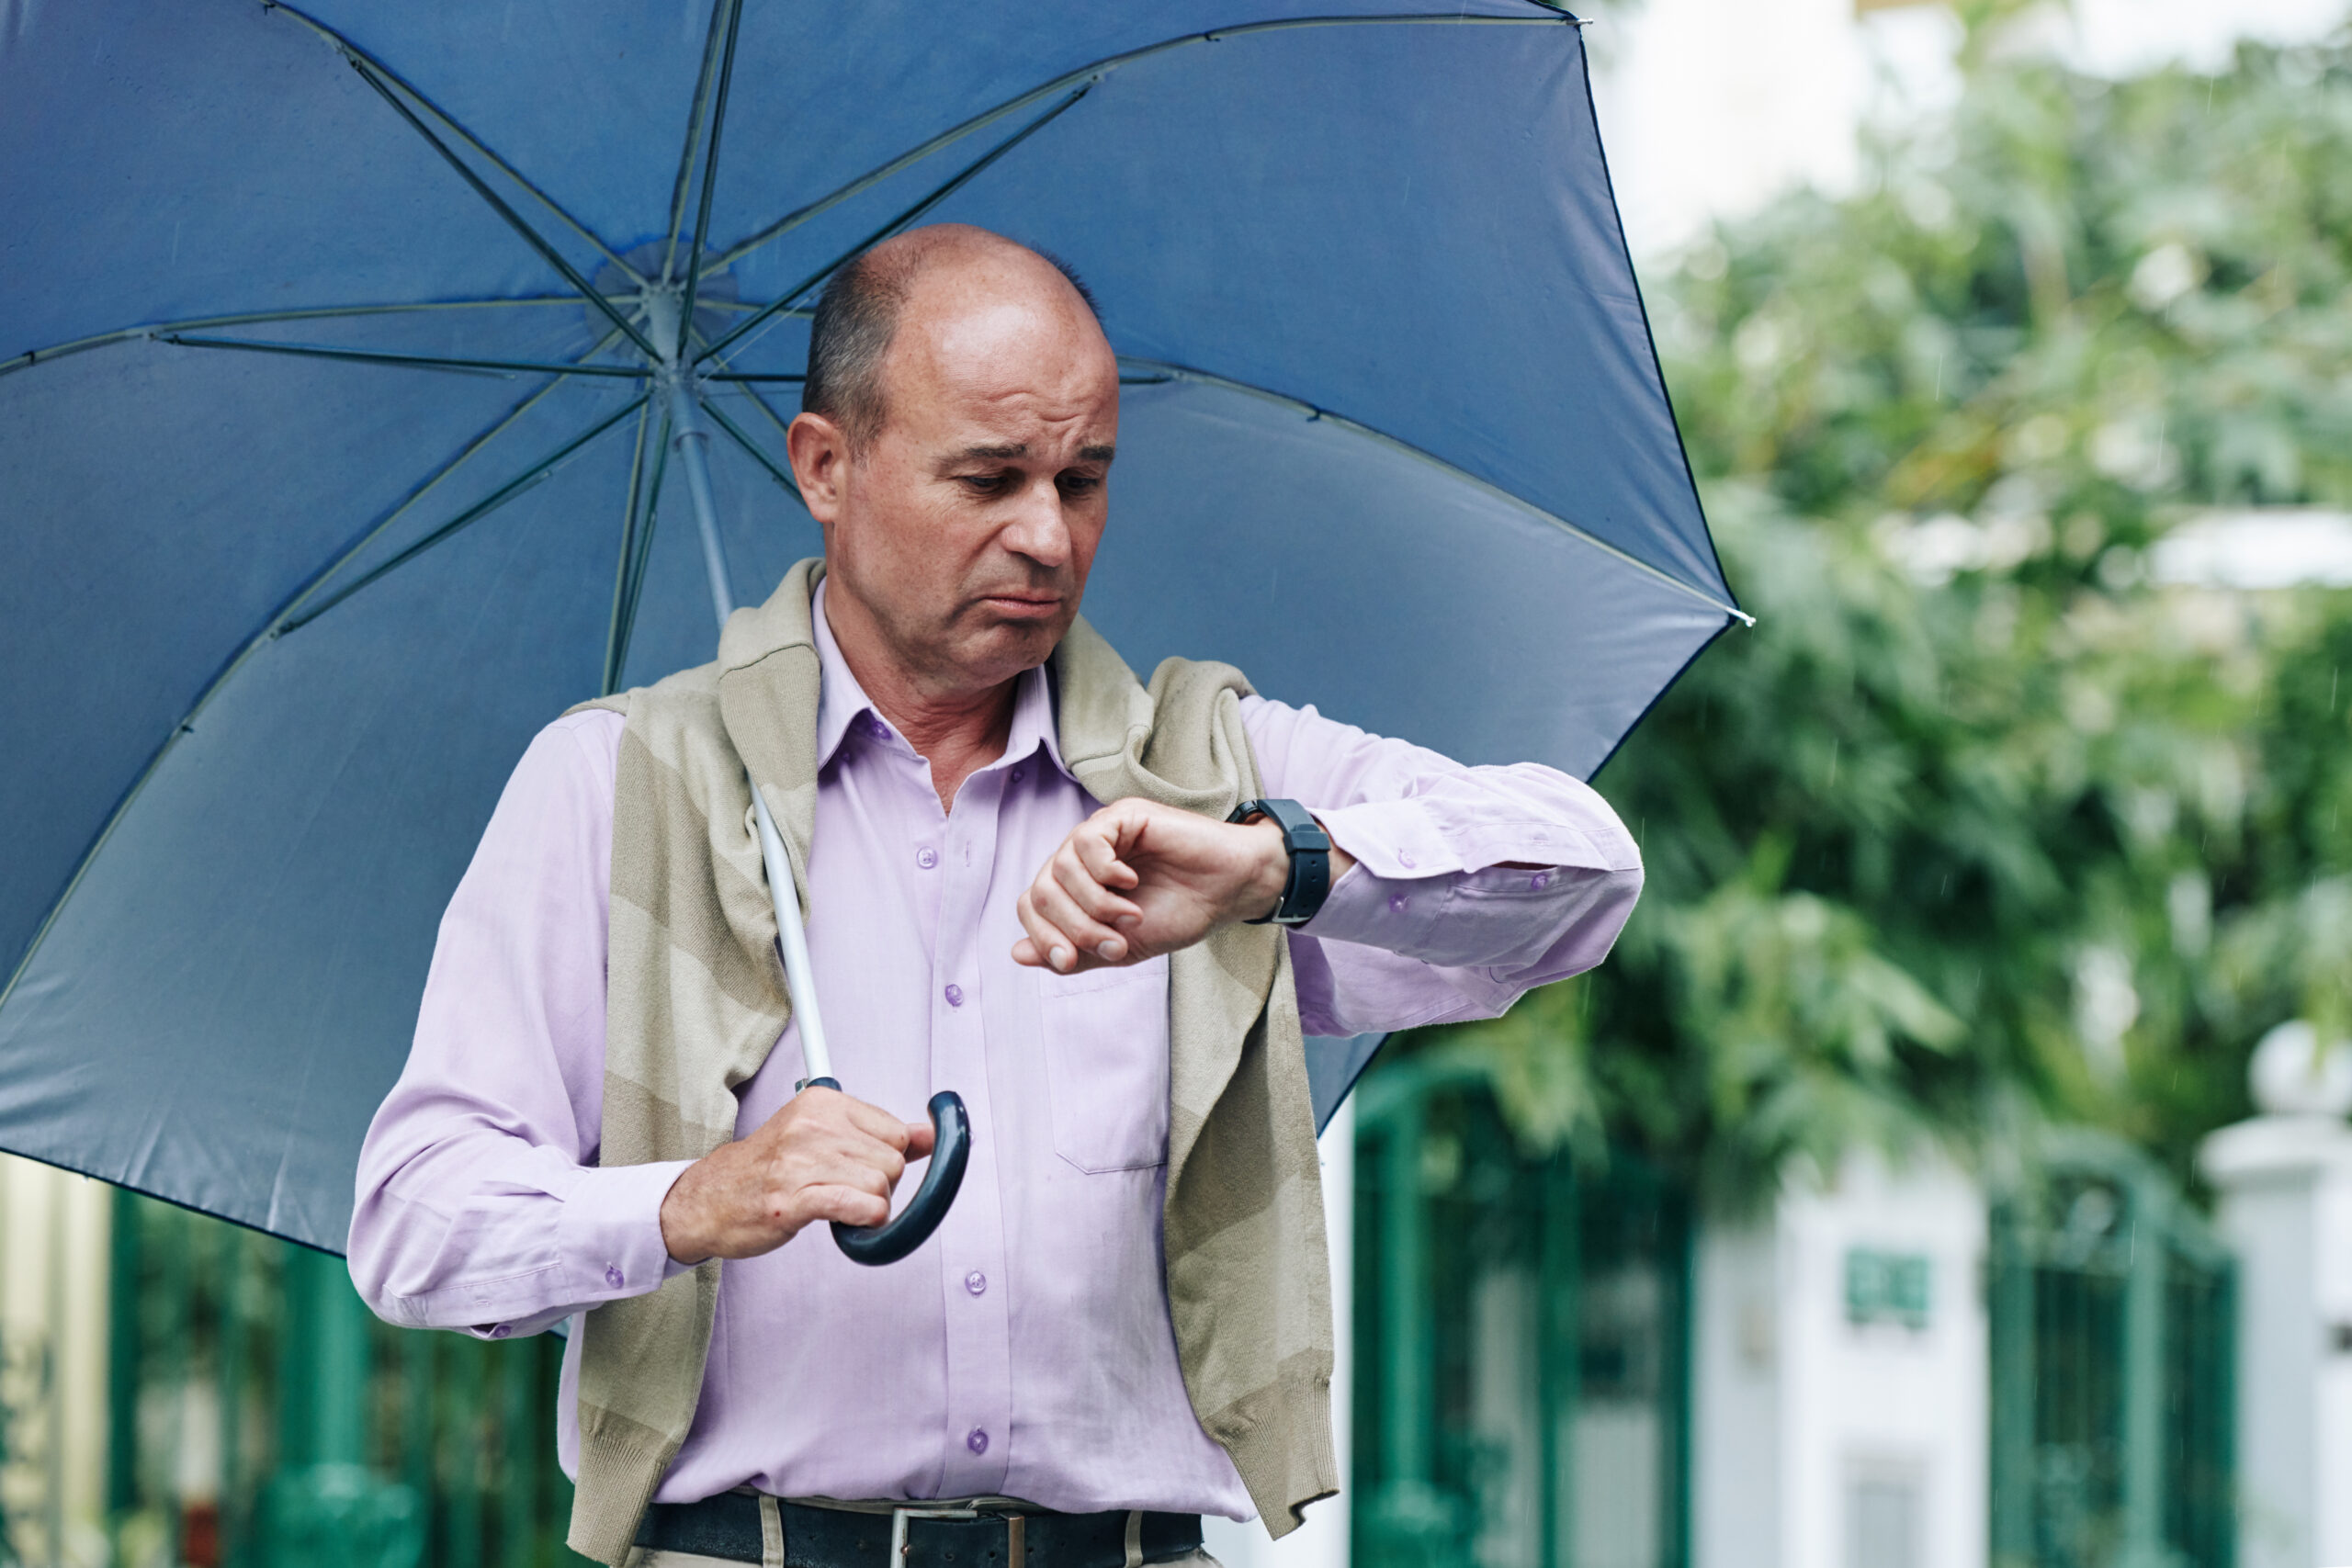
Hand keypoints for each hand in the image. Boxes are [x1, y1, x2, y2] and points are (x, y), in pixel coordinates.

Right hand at [658, 1086, 934, 1264]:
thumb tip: (933, 1135)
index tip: (866, 1169)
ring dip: (870, 1206)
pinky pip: (857, 1205)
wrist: (710, 1199)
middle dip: (881, 1185)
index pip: (897, 1131)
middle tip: (848, 1190)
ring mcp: (800, 1162)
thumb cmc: (769, 1168)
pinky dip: (866, 1217)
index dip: (889, 1158)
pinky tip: (854, 1221)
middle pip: (894, 1161)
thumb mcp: (823, 1135)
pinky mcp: (791, 1200)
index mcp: (822, 1103)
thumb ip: (880, 1134)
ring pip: (881, 1186)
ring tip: (839, 1206)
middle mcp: (812, 1126)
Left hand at [1012, 797, 1353, 973]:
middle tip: (1116, 944)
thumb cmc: (1181, 913)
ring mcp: (1100, 834)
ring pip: (1060, 868)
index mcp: (1077, 886)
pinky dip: (1104, 871)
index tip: (1072, 960)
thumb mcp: (1122, 947)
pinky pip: (1086, 841)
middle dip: (1075, 927)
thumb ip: (1074, 953)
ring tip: (1131, 916)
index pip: (1031, 905)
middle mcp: (1081, 857)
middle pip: (1040, 890)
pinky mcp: (1121, 816)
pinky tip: (1130, 883)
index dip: (1043, 936)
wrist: (1229, 891)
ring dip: (1095, 904)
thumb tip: (1017, 954)